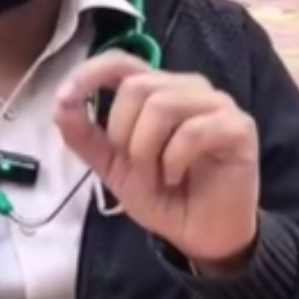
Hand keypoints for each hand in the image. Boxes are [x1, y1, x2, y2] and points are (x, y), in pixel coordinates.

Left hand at [54, 51, 259, 267]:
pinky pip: (193, 131)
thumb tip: (60, 102)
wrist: (202, 236)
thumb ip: (87, 137)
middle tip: (136, 168)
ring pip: (162, 105)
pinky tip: (177, 178)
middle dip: (123, 134)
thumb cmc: (165, 197)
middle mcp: (188, 89)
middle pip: (137, 86)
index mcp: (158, 92)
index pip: (121, 62)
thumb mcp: (114, 168)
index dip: (91, 73)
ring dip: (147, 151)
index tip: (66, 97)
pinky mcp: (238, 127)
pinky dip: (174, 160)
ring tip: (158, 176)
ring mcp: (216, 105)